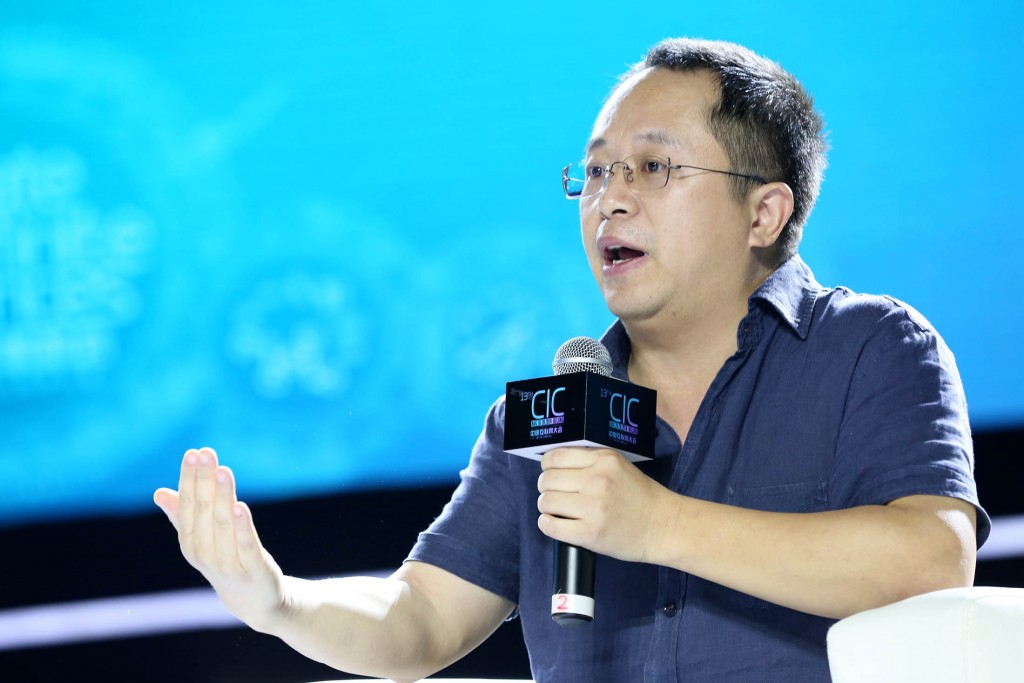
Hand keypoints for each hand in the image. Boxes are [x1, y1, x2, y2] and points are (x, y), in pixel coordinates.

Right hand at [153, 447, 286, 630]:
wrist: (254, 601)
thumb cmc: (227, 562)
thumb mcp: (203, 539)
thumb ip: (183, 516)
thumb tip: (158, 492)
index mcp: (191, 542)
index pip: (187, 505)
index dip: (189, 479)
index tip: (193, 453)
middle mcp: (204, 553)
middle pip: (203, 512)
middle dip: (203, 481)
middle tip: (205, 453)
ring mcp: (227, 563)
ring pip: (223, 525)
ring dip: (223, 497)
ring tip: (223, 471)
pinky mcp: (251, 570)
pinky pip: (245, 546)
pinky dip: (243, 527)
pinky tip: (242, 506)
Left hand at [536, 447, 669, 563]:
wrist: (663, 526)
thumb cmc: (640, 496)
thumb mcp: (618, 466)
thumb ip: (590, 462)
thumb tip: (553, 464)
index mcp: (604, 460)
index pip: (555, 457)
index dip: (547, 467)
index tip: (552, 474)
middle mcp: (597, 480)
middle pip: (547, 480)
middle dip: (546, 488)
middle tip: (555, 495)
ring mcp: (593, 507)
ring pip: (546, 502)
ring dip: (546, 507)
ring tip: (557, 510)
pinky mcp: (590, 533)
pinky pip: (551, 526)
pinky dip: (547, 524)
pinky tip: (554, 523)